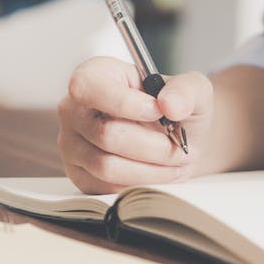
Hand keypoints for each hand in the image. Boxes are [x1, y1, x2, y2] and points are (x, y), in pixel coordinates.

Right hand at [58, 57, 212, 193]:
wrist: (175, 138)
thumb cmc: (174, 109)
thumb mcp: (190, 89)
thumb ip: (186, 89)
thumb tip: (170, 105)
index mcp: (94, 76)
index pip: (88, 88)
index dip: (125, 104)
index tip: (159, 112)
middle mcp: (74, 109)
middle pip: (105, 134)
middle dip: (153, 146)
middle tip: (181, 148)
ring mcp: (72, 145)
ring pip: (107, 166)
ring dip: (151, 170)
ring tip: (176, 163)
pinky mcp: (80, 175)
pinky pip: (107, 187)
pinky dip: (141, 184)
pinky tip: (161, 174)